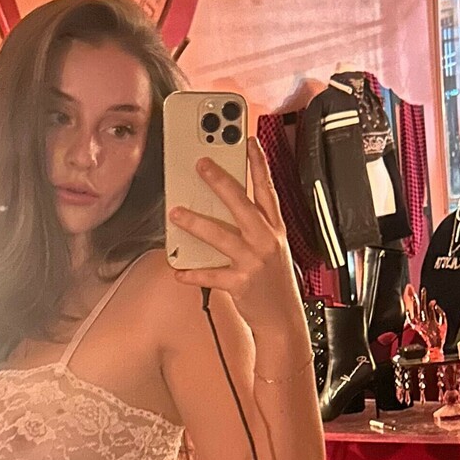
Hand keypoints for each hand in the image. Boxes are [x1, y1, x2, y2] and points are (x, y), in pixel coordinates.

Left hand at [170, 138, 306, 343]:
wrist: (283, 319)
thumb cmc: (273, 281)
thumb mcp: (272, 247)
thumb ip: (251, 226)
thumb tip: (219, 206)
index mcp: (274, 229)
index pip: (267, 190)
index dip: (259, 163)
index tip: (248, 140)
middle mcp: (266, 241)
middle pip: (243, 204)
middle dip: (221, 182)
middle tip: (201, 164)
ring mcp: (254, 261)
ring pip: (222, 236)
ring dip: (196, 223)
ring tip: (176, 213)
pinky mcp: (241, 283)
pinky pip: (211, 275)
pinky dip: (192, 273)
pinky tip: (177, 269)